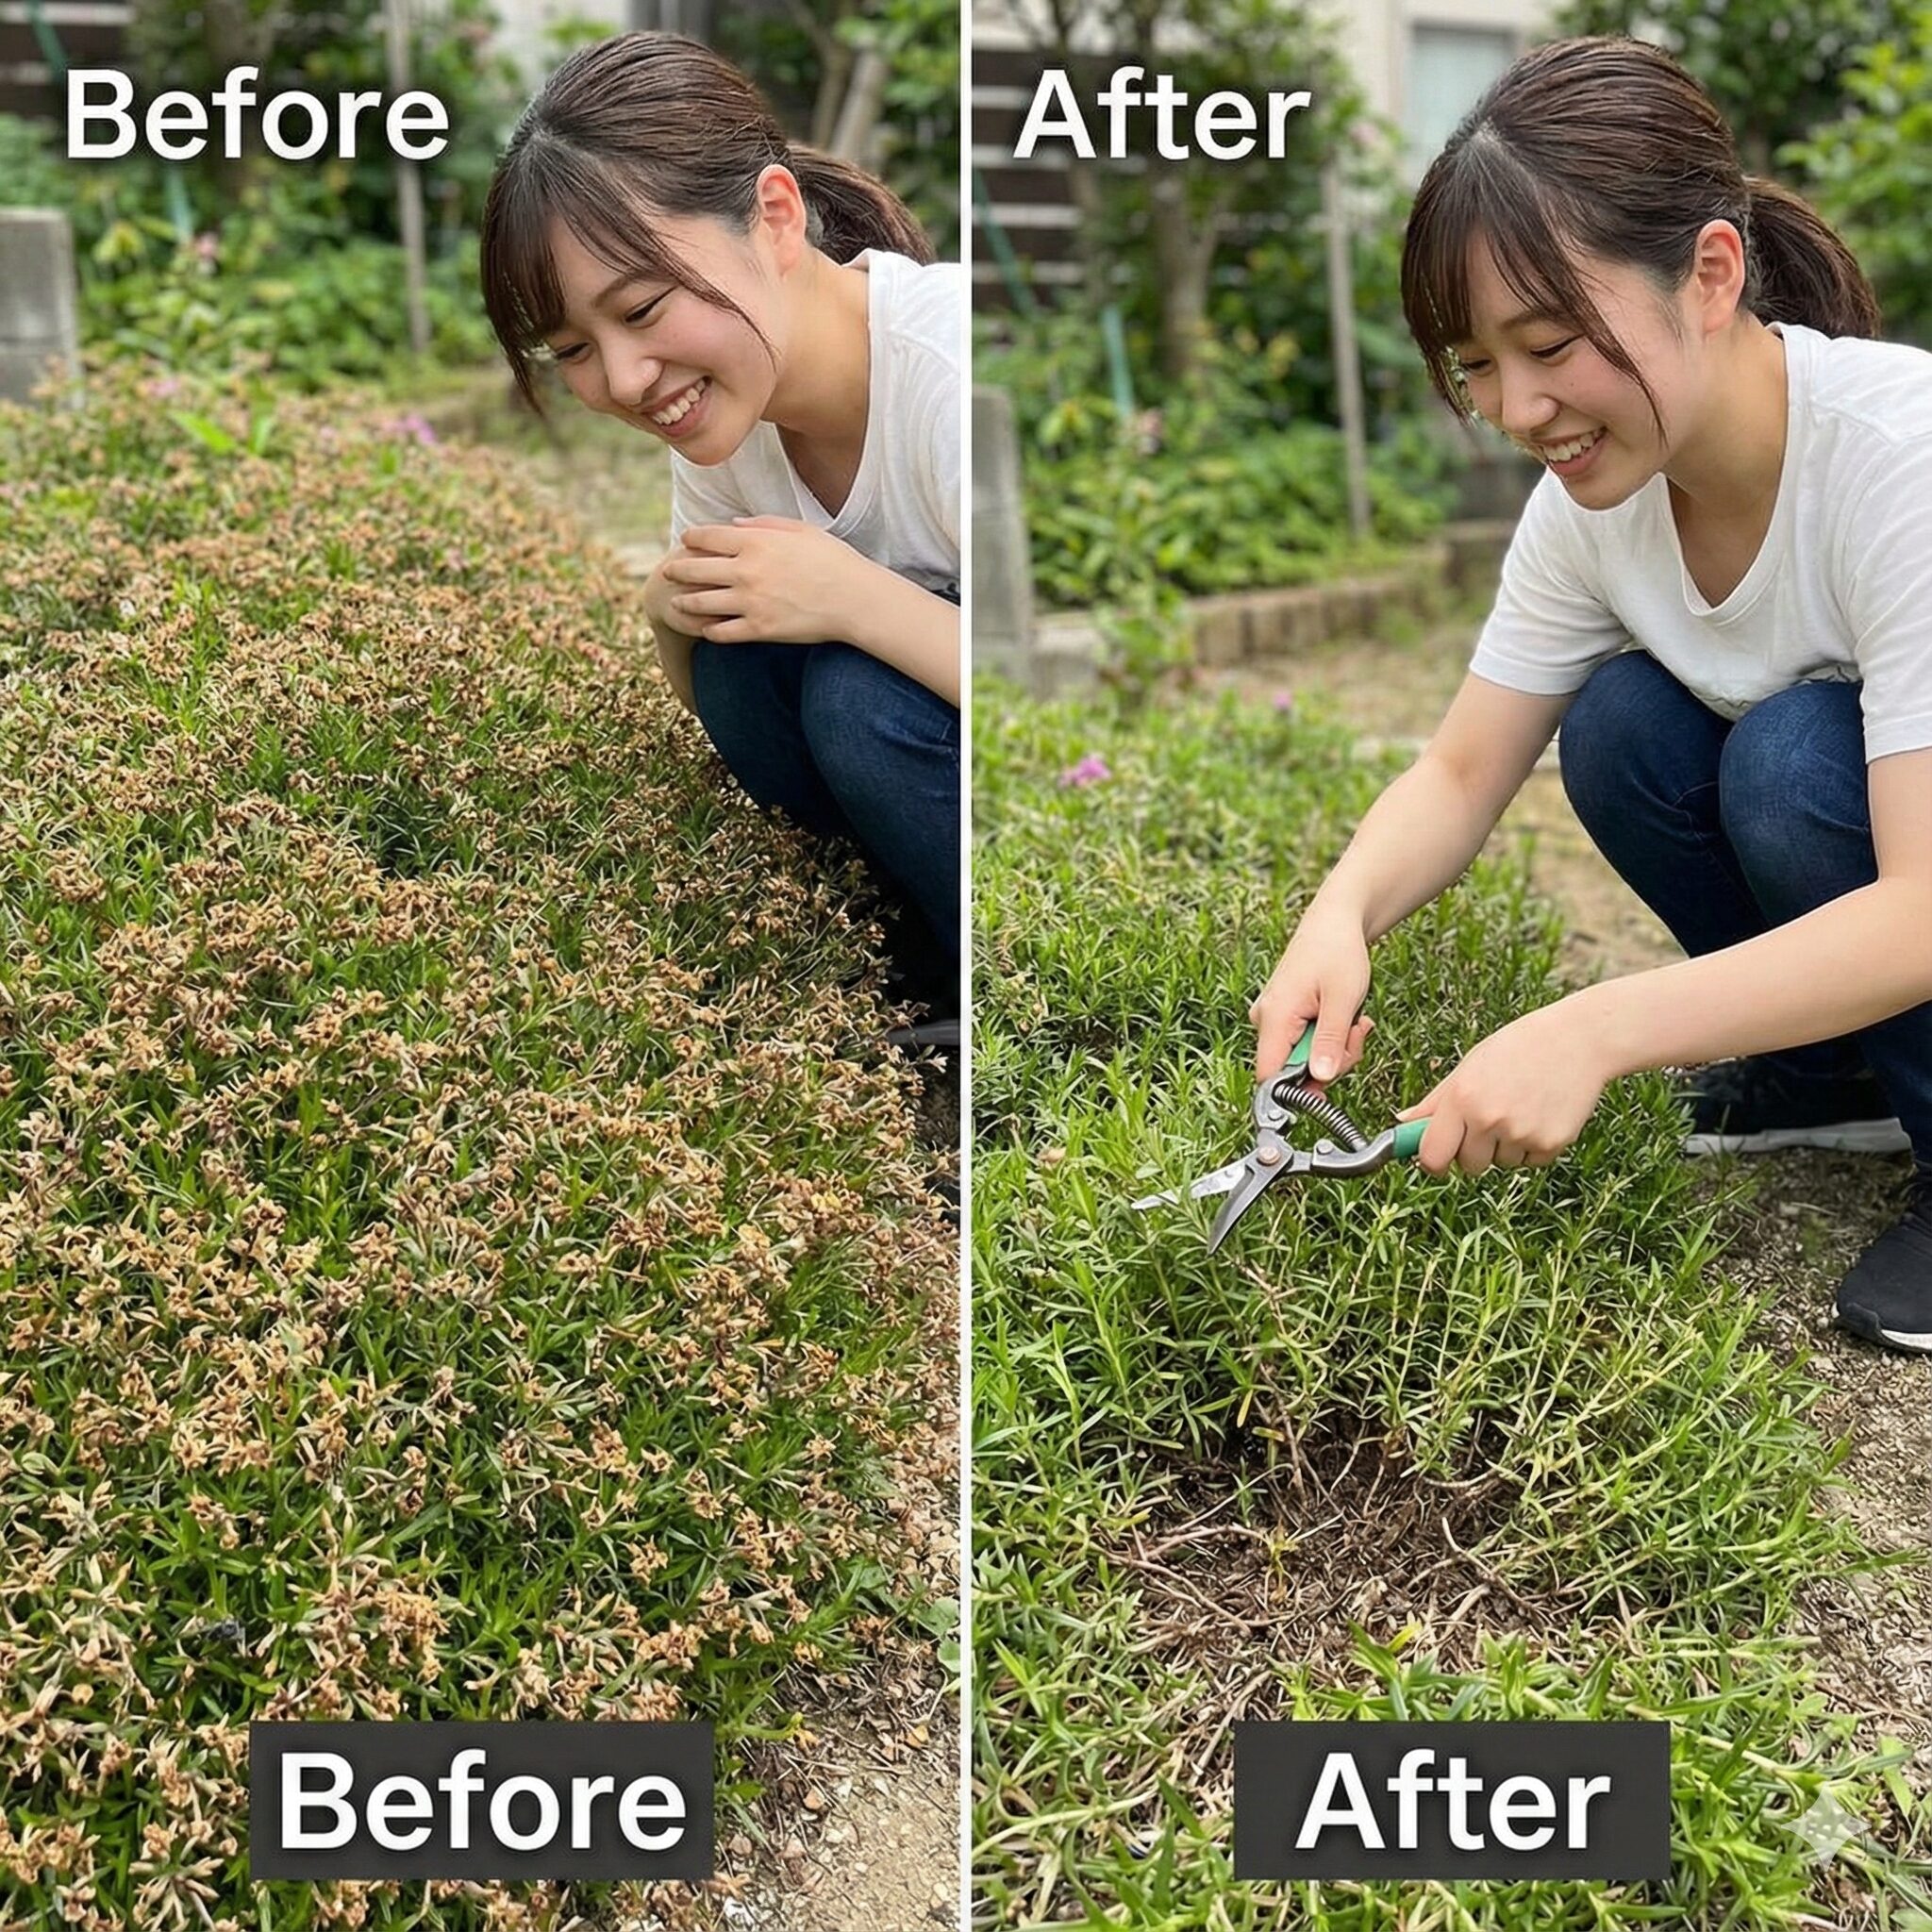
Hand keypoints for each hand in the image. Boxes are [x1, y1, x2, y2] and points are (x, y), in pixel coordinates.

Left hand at [660, 517, 870, 643]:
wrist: (855, 600)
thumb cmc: (834, 561)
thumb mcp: (801, 530)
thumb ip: (764, 524)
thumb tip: (733, 524)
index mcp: (755, 542)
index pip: (708, 537)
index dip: (692, 538)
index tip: (685, 541)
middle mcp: (746, 571)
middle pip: (696, 569)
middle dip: (677, 570)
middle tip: (668, 573)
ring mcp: (750, 602)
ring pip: (701, 603)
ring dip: (686, 603)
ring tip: (678, 604)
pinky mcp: (759, 630)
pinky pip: (721, 632)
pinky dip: (709, 631)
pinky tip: (707, 630)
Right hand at [1250, 910, 1373, 1084]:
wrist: (1334, 921)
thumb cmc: (1338, 952)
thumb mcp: (1342, 999)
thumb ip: (1330, 1041)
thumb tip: (1321, 1078)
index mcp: (1274, 1016)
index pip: (1269, 1075)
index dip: (1296, 1091)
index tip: (1328, 1087)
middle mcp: (1265, 1020)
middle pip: (1292, 1070)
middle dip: (1330, 1061)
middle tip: (1356, 1033)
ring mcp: (1273, 1019)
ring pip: (1303, 1058)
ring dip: (1334, 1048)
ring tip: (1353, 1019)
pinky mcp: (1284, 1017)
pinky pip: (1305, 1043)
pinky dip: (1329, 1037)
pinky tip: (1343, 1017)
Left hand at [1398, 1000, 1608, 1175]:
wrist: (1578, 1040)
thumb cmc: (1518, 1048)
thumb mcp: (1469, 1067)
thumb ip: (1436, 1102)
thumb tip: (1402, 1124)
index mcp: (1462, 1098)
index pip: (1433, 1156)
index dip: (1432, 1160)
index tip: (1436, 1157)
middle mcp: (1490, 1119)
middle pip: (1468, 1166)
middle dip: (1473, 1151)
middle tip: (1489, 1119)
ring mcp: (1522, 1134)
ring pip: (1500, 1164)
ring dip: (1505, 1146)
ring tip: (1520, 1106)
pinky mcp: (1552, 1144)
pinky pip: (1529, 1162)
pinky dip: (1532, 1146)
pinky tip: (1540, 1113)